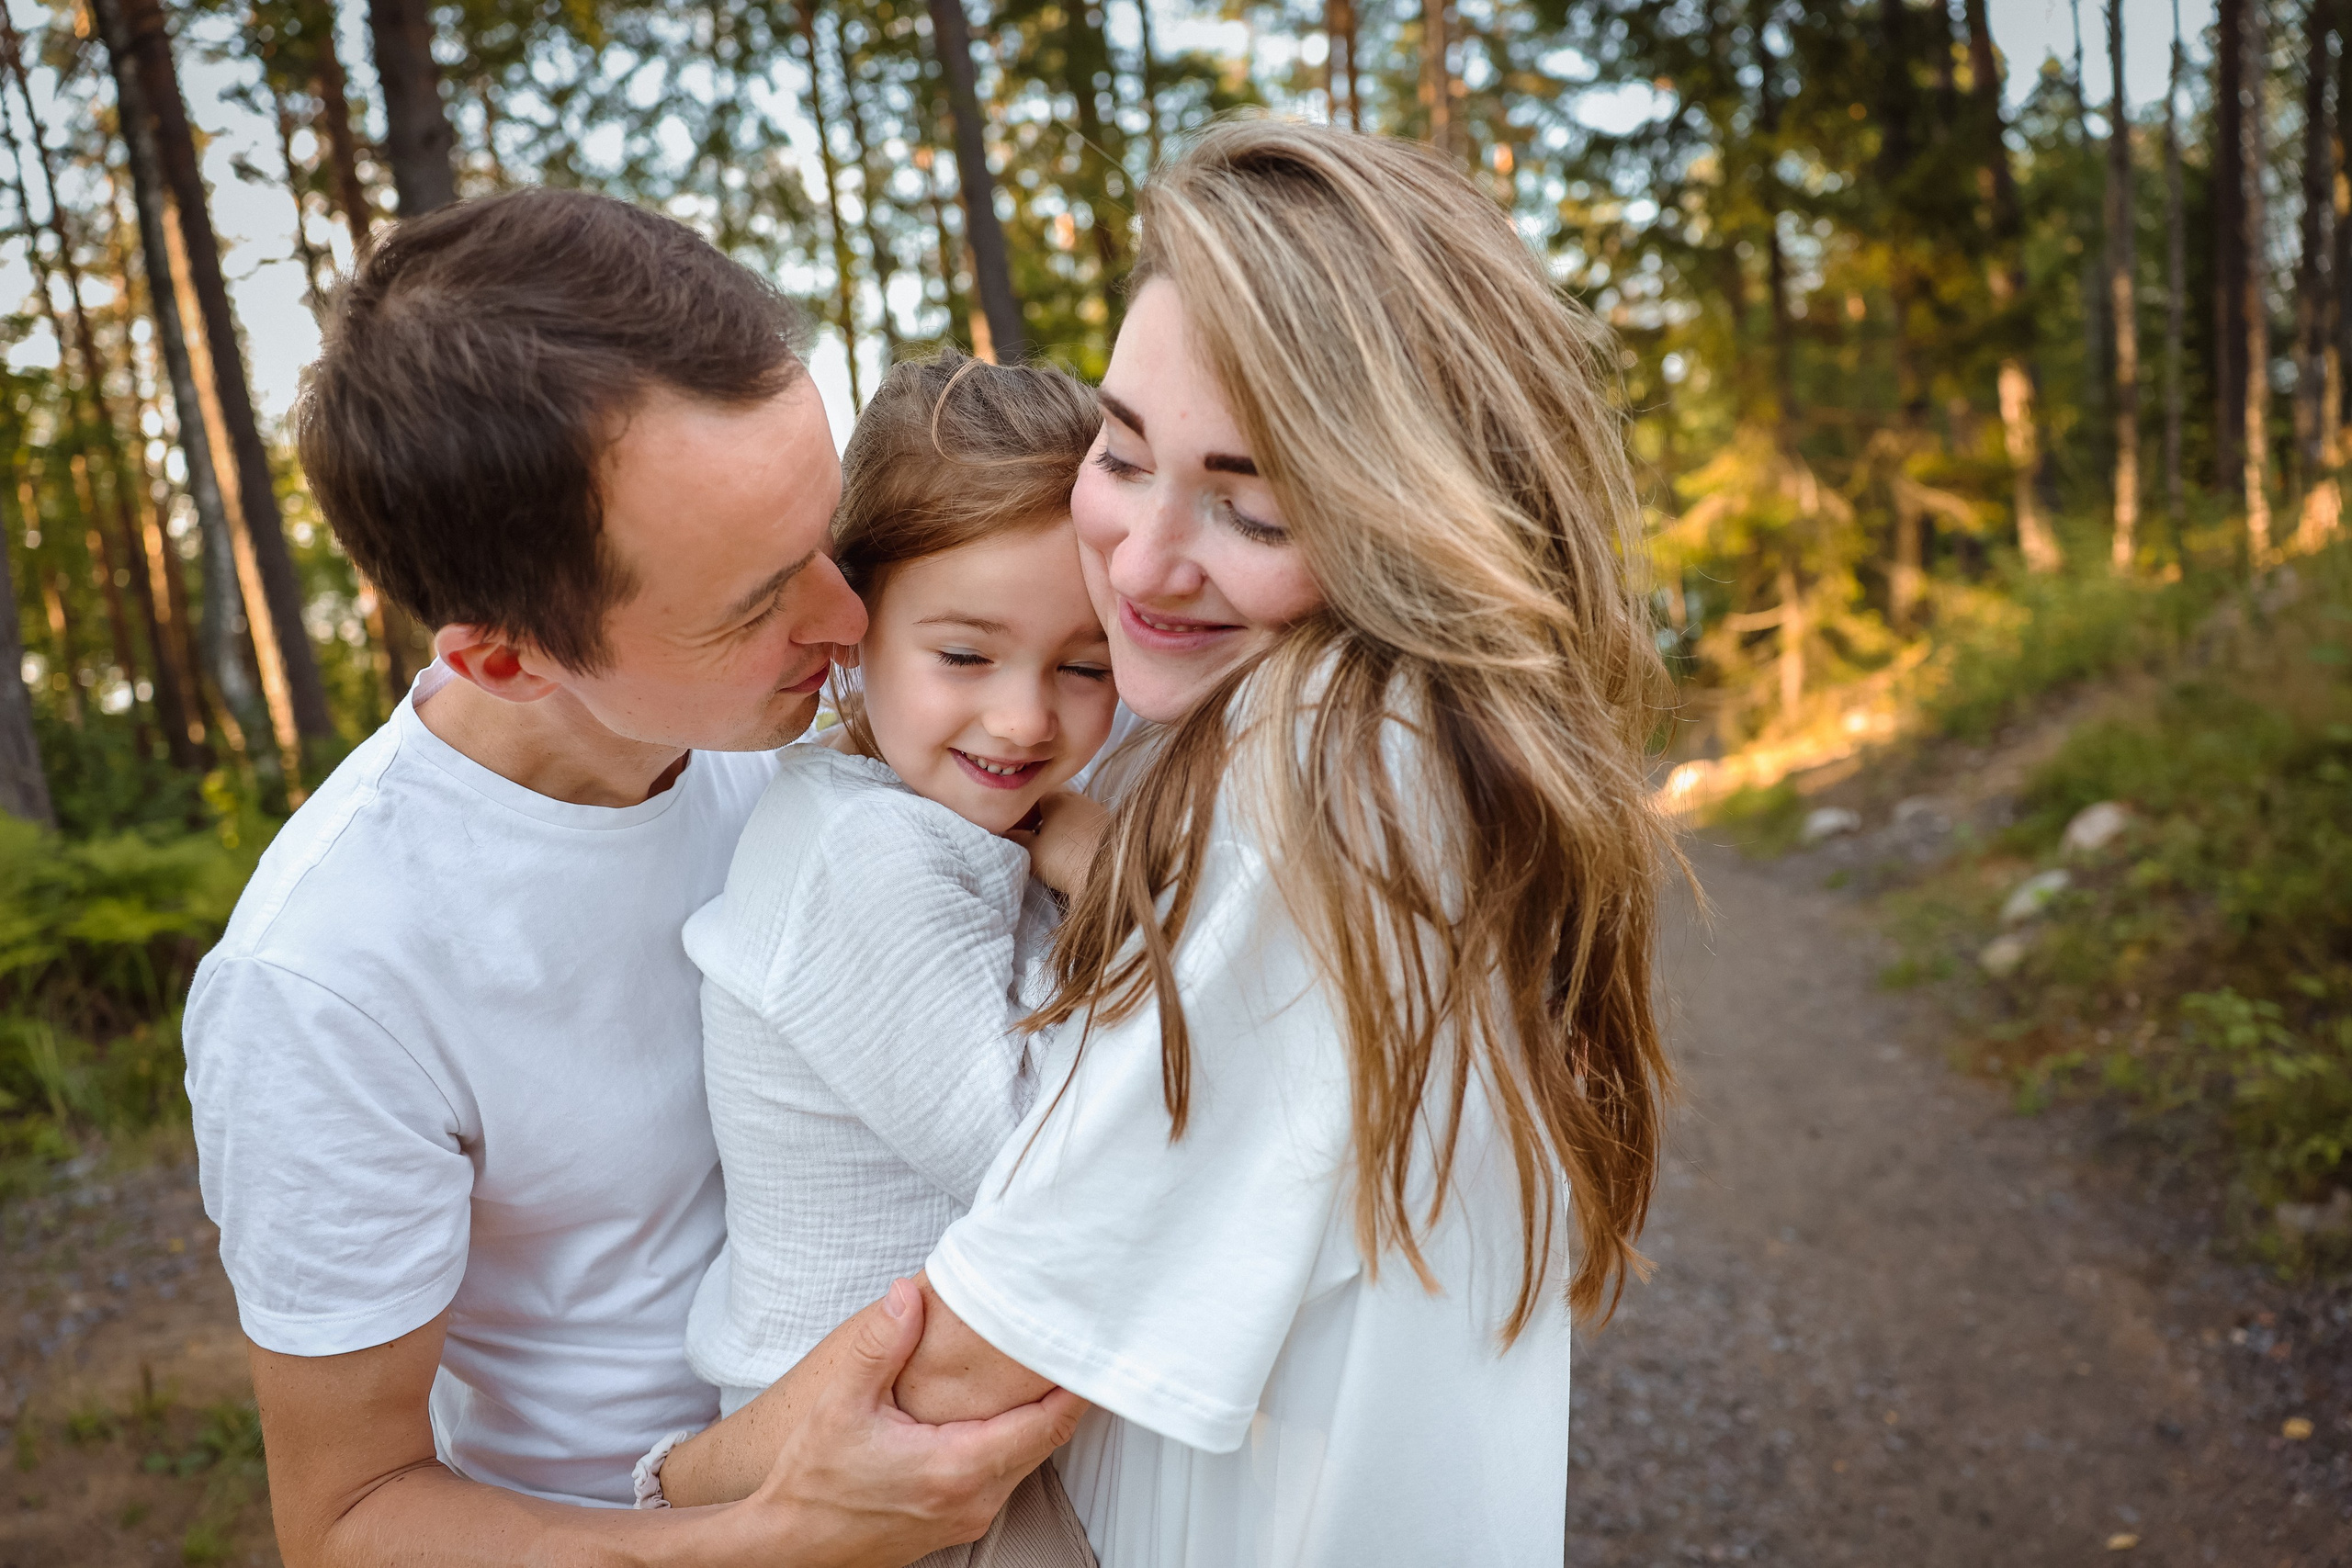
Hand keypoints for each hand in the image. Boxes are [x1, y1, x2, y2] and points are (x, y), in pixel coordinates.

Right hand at [667, 1279, 1084, 1564]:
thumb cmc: (813, 1481)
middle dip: (1059, 1390)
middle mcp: (975, 1499)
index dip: (1075, 1382)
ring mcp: (970, 1515)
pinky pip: (1006, 1474)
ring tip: (1038, 1365)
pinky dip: (1013, 1439)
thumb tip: (909, 1296)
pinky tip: (999, 1410)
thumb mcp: (842, 1403)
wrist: (790, 1543)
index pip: (1047, 1423)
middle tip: (1065, 1339)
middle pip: (1047, 1439)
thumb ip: (880, 1345)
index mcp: (956, 1467)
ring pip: (1028, 1458)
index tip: (1085, 1343)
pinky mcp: (960, 1520)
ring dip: (1037, 1416)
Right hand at [1007, 792, 1107, 898]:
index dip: (1020, 813)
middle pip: (1052, 803)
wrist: (1110, 870)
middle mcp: (1078, 797)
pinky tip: (1073, 850)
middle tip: (1031, 840)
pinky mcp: (1110, 826)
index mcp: (1056, 796)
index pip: (1031, 796)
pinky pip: (1085, 824)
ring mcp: (1096, 810)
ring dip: (1058, 826)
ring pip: (1070, 813)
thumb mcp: (1032, 851)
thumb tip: (1005, 832)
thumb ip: (1016, 838)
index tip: (1014, 831)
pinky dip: (1075, 833)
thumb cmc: (1066, 858)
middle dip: (1039, 819)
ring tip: (1051, 848)